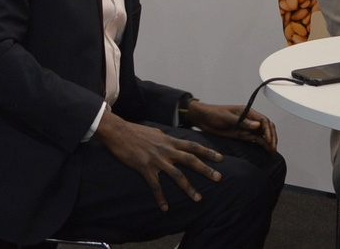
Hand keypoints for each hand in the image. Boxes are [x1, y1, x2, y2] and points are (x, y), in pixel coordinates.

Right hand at [93, 111, 223, 211]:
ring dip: (189, 188)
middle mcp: (167, 150)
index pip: (193, 146)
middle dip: (206, 169)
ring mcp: (157, 159)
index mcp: (170, 141)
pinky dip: (161, 198)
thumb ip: (167, 139)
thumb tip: (173, 141)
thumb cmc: (136, 132)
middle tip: (219, 178)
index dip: (208, 152)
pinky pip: (155, 185)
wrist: (118, 132)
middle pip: (191, 160)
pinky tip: (165, 208)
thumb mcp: (156, 133)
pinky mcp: (145, 168)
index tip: (220, 158)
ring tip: (198, 198)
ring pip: (177, 175)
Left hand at [185, 100, 278, 151]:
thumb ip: (242, 122)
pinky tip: (266, 150)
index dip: (269, 131)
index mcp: (247, 112)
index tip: (269, 141)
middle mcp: (249, 120)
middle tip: (273, 148)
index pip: (264, 120)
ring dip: (269, 141)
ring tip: (272, 151)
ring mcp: (246, 128)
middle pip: (266, 127)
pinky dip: (262, 144)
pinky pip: (255, 139)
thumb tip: (258, 125)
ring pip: (262, 134)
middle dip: (272, 137)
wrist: (204, 119)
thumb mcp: (227, 117)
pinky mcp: (242, 135)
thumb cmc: (214, 114)